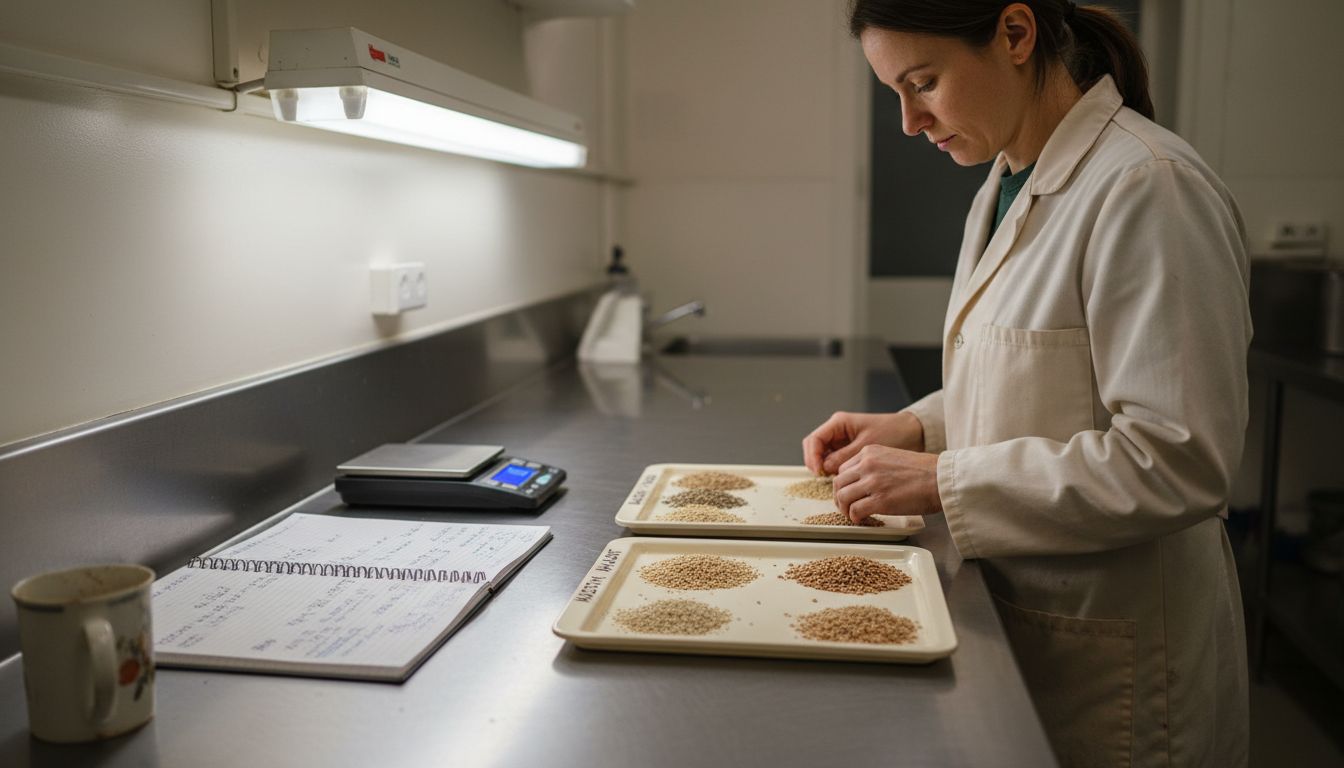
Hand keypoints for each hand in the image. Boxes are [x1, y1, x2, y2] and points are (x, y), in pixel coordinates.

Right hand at [802, 411, 924, 475]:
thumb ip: (844, 456)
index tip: (818, 472)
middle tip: (822, 479)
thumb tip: (825, 468)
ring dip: (825, 468)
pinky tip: (842, 480)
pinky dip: (835, 470)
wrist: (912, 433)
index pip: (814, 440)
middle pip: (815, 448)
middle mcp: (838, 431)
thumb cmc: (893, 433)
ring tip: (833, 482)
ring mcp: (843, 441)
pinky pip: (835, 461)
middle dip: (816, 463)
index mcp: (839, 423)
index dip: (812, 457)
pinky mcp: (849, 450)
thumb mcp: (866, 445)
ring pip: (824, 456)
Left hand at [833, 445, 941, 522]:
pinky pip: (855, 511)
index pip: (843, 469)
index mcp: (869, 452)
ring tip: (853, 515)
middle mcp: (867, 464)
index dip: (844, 484)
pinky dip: (855, 518)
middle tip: (846, 507)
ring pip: (843, 497)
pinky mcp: (880, 501)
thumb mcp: (892, 457)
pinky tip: (863, 519)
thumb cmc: (924, 471)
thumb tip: (862, 483)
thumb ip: (874, 465)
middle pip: (838, 483)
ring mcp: (872, 482)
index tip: (849, 493)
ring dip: (845, 509)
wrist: (941, 478)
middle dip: (839, 497)